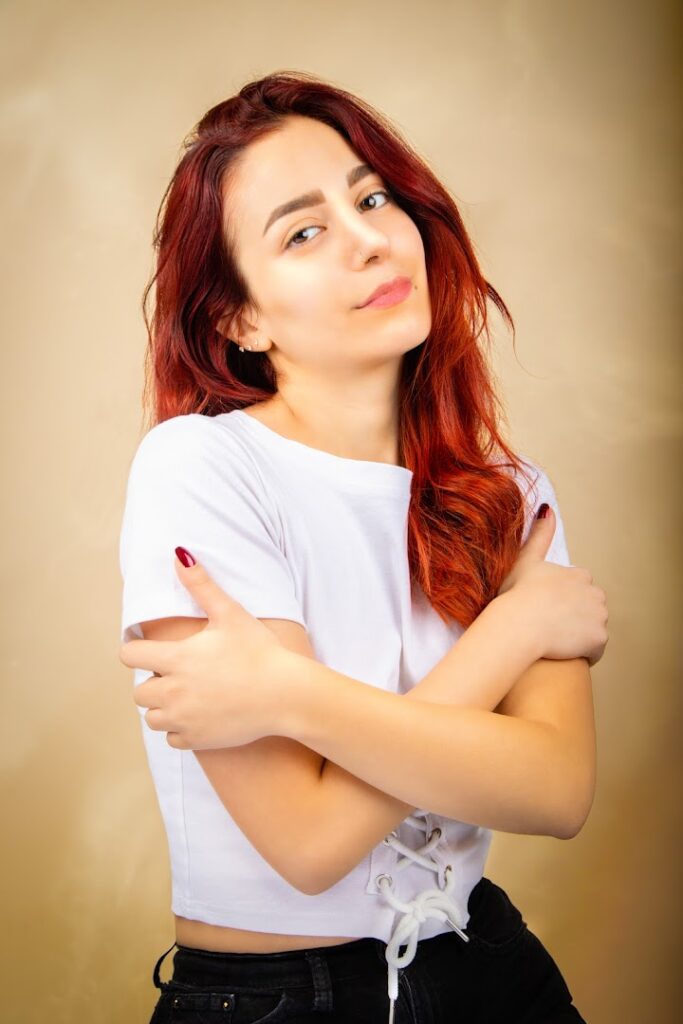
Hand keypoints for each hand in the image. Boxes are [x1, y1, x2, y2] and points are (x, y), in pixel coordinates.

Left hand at [118, 550, 293, 748]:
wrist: (286, 695)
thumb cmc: (260, 651)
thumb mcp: (230, 613)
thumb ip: (200, 585)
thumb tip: (178, 554)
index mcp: (176, 660)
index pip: (129, 656)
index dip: (135, 649)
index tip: (148, 647)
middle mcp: (173, 693)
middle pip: (138, 692)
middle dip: (152, 681)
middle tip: (175, 672)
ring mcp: (184, 720)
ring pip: (152, 718)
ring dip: (162, 707)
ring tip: (185, 693)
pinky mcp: (197, 740)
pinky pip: (172, 738)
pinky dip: (180, 728)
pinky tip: (198, 713)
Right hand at [497, 507, 608, 666]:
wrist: (519, 625)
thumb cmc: (516, 595)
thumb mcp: (526, 560)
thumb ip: (539, 535)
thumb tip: (547, 508)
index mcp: (579, 574)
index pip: (579, 588)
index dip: (561, 600)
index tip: (545, 608)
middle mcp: (594, 592)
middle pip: (589, 608)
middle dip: (574, 616)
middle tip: (548, 625)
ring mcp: (599, 616)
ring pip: (592, 628)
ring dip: (579, 635)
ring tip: (554, 640)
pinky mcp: (598, 639)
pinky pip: (595, 650)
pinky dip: (584, 653)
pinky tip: (564, 652)